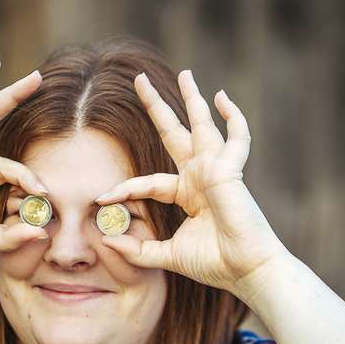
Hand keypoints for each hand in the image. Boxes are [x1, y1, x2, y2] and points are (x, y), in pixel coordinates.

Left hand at [95, 70, 289, 297]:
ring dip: (193, 98)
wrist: (244, 271)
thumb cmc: (214, 263)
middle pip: (173, 133)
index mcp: (187, 194)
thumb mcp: (167, 255)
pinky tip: (222, 98)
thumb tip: (107, 241)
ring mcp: (216, 170)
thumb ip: (139, 249)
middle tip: (139, 79)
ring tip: (184, 72)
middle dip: (157, 107)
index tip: (100, 198)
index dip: (124, 188)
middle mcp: (200, 176)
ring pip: (202, 125)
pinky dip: (233, 118)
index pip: (148, 181)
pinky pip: (237, 138)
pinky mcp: (229, 171)